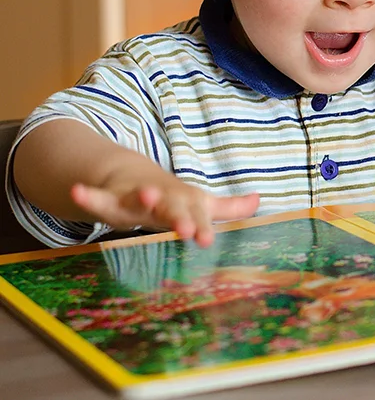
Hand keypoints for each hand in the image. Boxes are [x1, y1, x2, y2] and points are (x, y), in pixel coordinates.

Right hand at [70, 171, 259, 247]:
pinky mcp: (110, 199)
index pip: (195, 214)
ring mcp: (134, 197)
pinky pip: (97, 199)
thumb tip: (259, 201)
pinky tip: (76, 191)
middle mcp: (161, 198)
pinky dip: (87, 195)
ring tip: (147, 194)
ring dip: (143, 197)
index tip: (206, 239)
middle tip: (187, 229)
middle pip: (171, 208)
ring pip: (138, 199)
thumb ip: (228, 206)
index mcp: (183, 202)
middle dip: (179, 217)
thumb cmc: (173, 198)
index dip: (201, 225)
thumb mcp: (199, 202)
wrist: (132, 174)